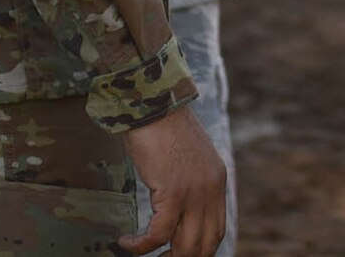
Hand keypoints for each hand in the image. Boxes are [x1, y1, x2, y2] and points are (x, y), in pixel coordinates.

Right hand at [120, 108, 225, 256]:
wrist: (152, 103)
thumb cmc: (161, 125)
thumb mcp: (187, 155)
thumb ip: (190, 179)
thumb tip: (176, 203)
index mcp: (217, 181)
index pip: (217, 230)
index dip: (200, 249)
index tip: (178, 252)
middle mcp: (211, 189)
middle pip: (206, 244)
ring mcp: (194, 192)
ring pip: (186, 246)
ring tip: (141, 252)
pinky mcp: (173, 192)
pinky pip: (159, 234)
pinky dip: (141, 246)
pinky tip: (127, 242)